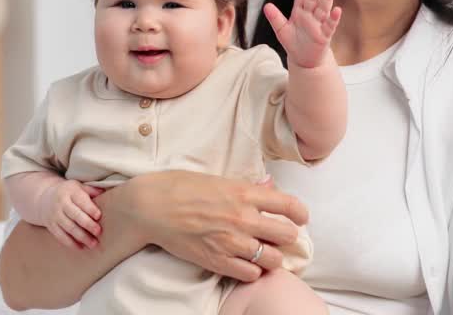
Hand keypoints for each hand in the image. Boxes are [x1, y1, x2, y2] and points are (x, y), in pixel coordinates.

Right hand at [39, 179, 103, 249]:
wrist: (44, 199)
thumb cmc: (68, 193)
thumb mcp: (77, 186)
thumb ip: (91, 190)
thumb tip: (105, 192)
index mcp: (70, 191)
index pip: (81, 200)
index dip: (90, 208)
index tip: (99, 216)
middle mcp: (61, 203)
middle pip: (75, 215)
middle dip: (87, 224)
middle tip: (98, 232)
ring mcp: (55, 215)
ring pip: (69, 227)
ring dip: (82, 237)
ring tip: (93, 244)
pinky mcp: (51, 226)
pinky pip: (60, 236)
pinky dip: (71, 243)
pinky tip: (81, 247)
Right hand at [110, 171, 307, 282]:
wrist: (152, 206)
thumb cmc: (181, 187)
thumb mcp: (219, 179)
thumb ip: (247, 188)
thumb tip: (269, 189)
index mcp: (244, 193)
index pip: (289, 205)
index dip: (301, 213)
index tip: (300, 217)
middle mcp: (243, 218)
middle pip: (287, 235)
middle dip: (287, 237)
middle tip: (279, 236)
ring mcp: (231, 241)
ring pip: (273, 259)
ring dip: (272, 256)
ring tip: (263, 252)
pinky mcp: (217, 260)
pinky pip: (250, 274)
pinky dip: (253, 270)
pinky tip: (246, 263)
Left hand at [263, 0, 341, 69]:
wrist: (304, 60)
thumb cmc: (294, 42)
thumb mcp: (281, 30)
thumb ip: (275, 18)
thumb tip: (266, 6)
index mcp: (300, 12)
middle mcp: (310, 16)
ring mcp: (319, 24)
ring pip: (323, 9)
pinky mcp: (325, 36)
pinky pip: (330, 26)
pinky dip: (333, 18)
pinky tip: (337, 10)